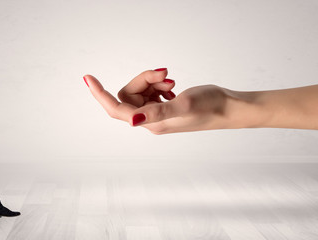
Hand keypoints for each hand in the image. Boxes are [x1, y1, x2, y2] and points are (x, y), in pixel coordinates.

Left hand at [84, 68, 244, 133]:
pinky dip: (159, 84)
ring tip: (172, 79)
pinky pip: (151, 91)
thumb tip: (133, 120)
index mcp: (151, 123)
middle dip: (143, 80)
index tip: (88, 78)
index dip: (100, 94)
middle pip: (130, 95)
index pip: (116, 109)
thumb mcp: (183, 105)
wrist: (229, 108)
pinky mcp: (164, 107)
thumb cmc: (211, 106)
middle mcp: (150, 120)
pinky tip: (173, 85)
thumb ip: (157, 111)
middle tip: (165, 73)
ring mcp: (156, 114)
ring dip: (153, 81)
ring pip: (141, 91)